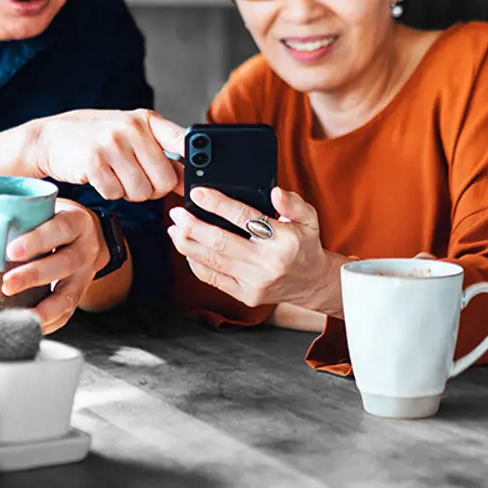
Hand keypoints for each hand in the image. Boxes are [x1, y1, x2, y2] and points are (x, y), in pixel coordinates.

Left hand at [0, 199, 104, 332]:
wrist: (88, 234)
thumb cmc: (55, 221)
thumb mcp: (37, 211)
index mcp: (75, 221)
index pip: (60, 228)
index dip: (37, 240)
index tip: (12, 251)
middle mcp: (85, 249)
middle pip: (64, 263)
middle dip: (33, 276)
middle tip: (6, 284)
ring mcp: (85, 275)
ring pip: (69, 295)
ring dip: (42, 309)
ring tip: (16, 316)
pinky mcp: (80, 294)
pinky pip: (67, 314)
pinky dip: (47, 323)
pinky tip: (28, 326)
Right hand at [27, 109, 184, 201]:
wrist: (49, 137)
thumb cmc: (94, 138)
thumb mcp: (129, 136)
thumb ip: (161, 155)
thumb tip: (189, 181)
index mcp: (146, 120)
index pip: (183, 142)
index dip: (193, 164)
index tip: (193, 179)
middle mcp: (131, 129)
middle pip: (165, 181)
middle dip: (153, 189)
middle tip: (135, 180)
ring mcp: (112, 144)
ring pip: (142, 192)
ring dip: (129, 194)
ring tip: (115, 177)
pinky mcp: (93, 162)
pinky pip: (116, 194)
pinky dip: (110, 193)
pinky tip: (100, 179)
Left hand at [168, 186, 343, 313]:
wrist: (312, 283)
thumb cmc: (304, 246)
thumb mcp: (309, 219)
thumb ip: (292, 203)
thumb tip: (275, 192)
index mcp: (283, 241)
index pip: (244, 218)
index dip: (217, 204)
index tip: (198, 193)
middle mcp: (267, 263)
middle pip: (220, 242)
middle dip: (193, 226)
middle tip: (177, 212)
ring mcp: (254, 282)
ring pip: (211, 261)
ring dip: (187, 244)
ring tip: (175, 228)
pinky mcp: (244, 295)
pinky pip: (212, 279)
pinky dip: (195, 263)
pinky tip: (187, 249)